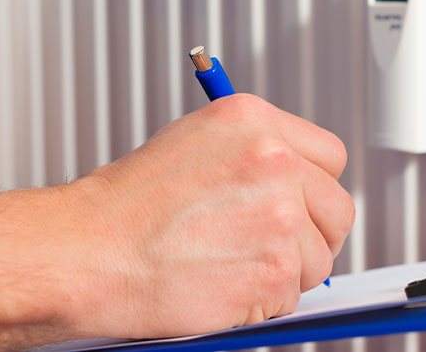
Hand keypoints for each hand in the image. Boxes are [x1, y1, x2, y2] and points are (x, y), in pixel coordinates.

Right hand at [66, 94, 352, 339]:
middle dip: (312, 236)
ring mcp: (279, 217)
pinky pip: (290, 298)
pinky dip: (260, 303)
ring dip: (282, 273)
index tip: (299, 205)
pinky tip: (218, 284)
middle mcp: (274, 161)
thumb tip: (291, 181)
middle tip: (272, 247)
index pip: (330, 156)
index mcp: (254, 122)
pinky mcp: (274, 270)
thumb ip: (250, 153)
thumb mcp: (191, 144)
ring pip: (318, 260)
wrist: (87, 251)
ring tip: (227, 264)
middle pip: (338, 210)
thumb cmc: (123, 207)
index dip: (313, 188)